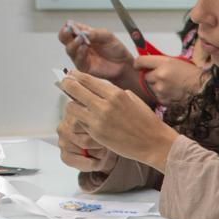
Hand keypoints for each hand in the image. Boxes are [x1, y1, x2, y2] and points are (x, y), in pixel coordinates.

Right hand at [58, 22, 134, 87]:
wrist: (124, 64)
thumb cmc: (115, 49)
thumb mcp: (108, 37)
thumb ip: (96, 33)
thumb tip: (83, 32)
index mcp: (84, 34)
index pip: (71, 28)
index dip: (68, 26)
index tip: (70, 25)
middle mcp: (79, 44)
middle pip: (64, 38)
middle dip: (65, 34)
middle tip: (68, 30)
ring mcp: (80, 55)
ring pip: (69, 49)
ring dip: (73, 43)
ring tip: (80, 39)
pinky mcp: (83, 66)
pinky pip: (77, 60)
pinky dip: (79, 54)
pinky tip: (84, 49)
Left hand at [60, 71, 178, 171]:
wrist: (154, 143)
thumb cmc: (147, 121)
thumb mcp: (133, 99)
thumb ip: (114, 93)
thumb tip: (98, 89)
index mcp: (116, 94)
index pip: (88, 80)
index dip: (76, 76)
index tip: (70, 74)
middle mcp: (105, 105)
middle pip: (74, 89)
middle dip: (67, 85)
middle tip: (65, 84)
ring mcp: (98, 120)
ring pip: (71, 107)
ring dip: (72, 104)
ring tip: (76, 104)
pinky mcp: (95, 133)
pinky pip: (79, 122)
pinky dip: (79, 119)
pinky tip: (84, 118)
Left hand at [136, 55, 203, 104]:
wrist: (203, 89)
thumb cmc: (193, 74)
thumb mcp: (177, 61)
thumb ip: (162, 62)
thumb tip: (149, 63)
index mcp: (164, 63)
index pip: (141, 61)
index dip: (139, 63)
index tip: (139, 65)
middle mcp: (159, 75)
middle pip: (146, 76)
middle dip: (152, 76)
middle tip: (164, 77)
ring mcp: (160, 89)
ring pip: (152, 87)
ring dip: (158, 86)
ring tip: (172, 86)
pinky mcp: (163, 99)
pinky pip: (158, 96)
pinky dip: (164, 95)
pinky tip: (174, 93)